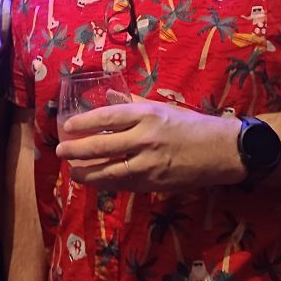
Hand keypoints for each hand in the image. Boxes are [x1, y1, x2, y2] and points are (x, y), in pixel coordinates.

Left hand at [55, 98, 244, 192]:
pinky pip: (125, 184)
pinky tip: (97, 182)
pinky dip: (108, 184)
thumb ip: (132, 102)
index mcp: (146, 115)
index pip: (107, 118)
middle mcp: (145, 138)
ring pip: (110, 172)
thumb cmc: (190, 124)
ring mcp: (149, 164)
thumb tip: (109, 95)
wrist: (220, 150)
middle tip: (61, 151)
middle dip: (78, 151)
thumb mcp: (161, 107)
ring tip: (74, 172)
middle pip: (102, 147)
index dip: (84, 123)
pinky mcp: (155, 183)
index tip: (67, 126)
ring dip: (88, 173)